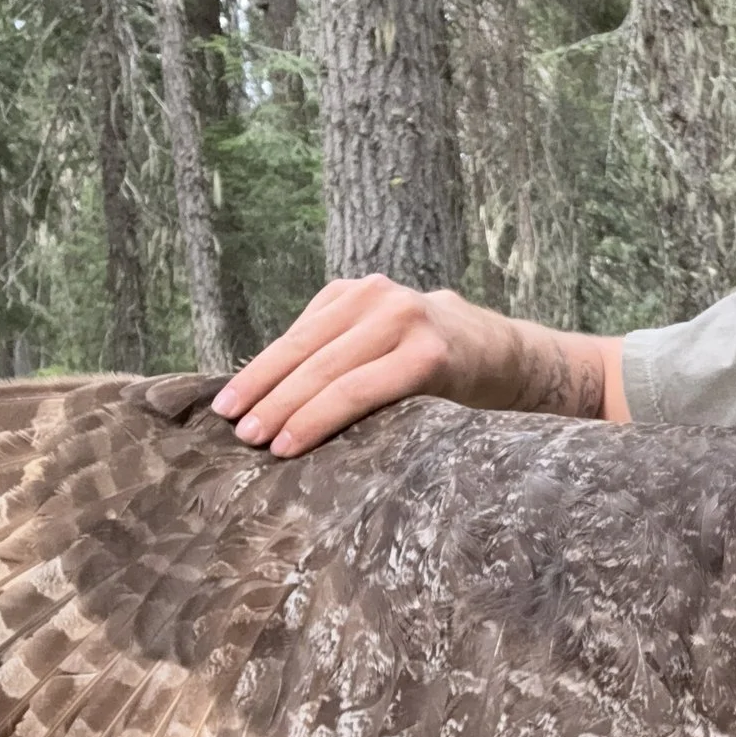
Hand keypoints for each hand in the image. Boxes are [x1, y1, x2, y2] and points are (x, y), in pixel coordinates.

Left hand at [212, 275, 624, 455]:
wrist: (511, 358)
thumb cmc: (435, 365)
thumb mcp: (379, 344)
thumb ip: (335, 355)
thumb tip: (264, 400)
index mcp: (356, 294)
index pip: (295, 336)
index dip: (257, 373)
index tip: (225, 407)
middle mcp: (377, 296)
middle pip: (305, 352)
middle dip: (264, 395)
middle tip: (235, 432)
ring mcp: (405, 320)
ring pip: (327, 372)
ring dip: (286, 411)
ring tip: (258, 442)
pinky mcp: (428, 354)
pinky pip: (360, 390)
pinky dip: (321, 417)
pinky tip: (296, 441)